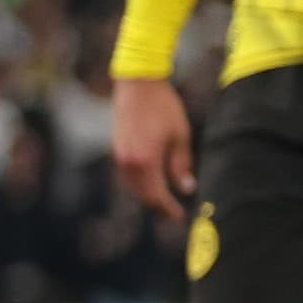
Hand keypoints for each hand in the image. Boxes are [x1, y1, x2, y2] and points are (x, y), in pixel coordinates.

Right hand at [110, 76, 194, 221]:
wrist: (138, 84)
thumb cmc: (164, 107)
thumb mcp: (181, 136)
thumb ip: (182, 165)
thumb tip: (186, 189)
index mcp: (145, 161)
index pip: (156, 196)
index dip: (168, 209)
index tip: (181, 217)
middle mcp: (128, 162)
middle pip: (142, 195)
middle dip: (158, 207)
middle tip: (174, 214)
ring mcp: (119, 155)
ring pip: (133, 187)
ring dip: (148, 196)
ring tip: (166, 201)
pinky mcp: (117, 148)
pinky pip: (128, 175)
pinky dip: (140, 184)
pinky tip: (153, 183)